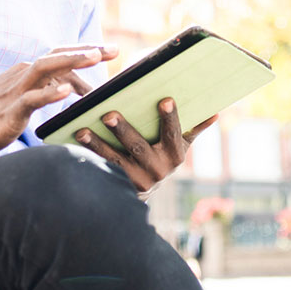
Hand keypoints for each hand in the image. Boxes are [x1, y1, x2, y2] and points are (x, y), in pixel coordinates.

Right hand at [0, 45, 117, 155]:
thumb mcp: (22, 97)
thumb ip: (45, 89)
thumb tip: (71, 87)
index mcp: (28, 72)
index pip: (61, 56)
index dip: (85, 52)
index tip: (111, 51)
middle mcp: (24, 75)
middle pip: (58, 56)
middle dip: (87, 51)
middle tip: (115, 50)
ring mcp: (16, 91)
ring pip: (46, 68)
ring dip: (71, 61)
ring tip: (95, 57)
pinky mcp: (9, 110)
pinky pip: (31, 99)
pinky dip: (49, 93)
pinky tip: (66, 92)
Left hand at [74, 97, 216, 194]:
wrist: (144, 190)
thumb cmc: (163, 156)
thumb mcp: (180, 145)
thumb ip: (194, 129)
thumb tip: (215, 113)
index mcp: (175, 155)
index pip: (173, 134)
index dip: (170, 118)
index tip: (165, 99)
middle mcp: (157, 169)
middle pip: (138, 147)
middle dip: (123, 131)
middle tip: (108, 114)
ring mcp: (136, 179)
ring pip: (115, 160)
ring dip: (98, 145)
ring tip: (82, 130)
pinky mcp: (118, 185)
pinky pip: (102, 170)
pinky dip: (88, 158)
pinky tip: (75, 144)